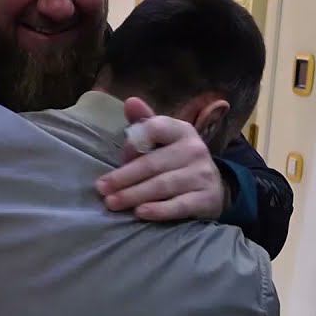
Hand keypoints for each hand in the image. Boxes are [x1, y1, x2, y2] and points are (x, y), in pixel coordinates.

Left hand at [95, 97, 226, 220]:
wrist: (214, 188)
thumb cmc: (177, 161)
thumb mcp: (164, 139)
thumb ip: (145, 123)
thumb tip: (130, 101)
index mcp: (181, 130)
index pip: (155, 128)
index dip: (133, 143)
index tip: (119, 157)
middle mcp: (195, 149)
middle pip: (153, 163)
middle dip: (124, 177)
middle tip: (102, 189)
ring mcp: (203, 175)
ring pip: (163, 185)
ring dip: (134, 195)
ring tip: (113, 203)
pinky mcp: (207, 199)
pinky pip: (180, 205)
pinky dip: (159, 210)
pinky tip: (141, 213)